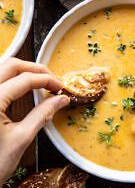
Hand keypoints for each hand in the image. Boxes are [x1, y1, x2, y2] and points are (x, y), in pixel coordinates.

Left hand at [0, 58, 69, 185]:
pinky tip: (23, 86)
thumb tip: (61, 100)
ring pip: (3, 68)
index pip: (25, 79)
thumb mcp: (21, 138)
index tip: (59, 87)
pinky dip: (14, 78)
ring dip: (24, 70)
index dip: (47, 80)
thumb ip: (43, 114)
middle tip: (52, 79)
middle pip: (12, 65)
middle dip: (36, 69)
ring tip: (40, 80)